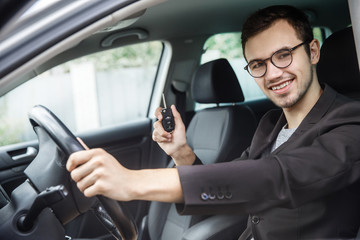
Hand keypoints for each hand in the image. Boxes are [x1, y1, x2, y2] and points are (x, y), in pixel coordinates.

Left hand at [66, 139, 183, 202]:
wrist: (131, 183)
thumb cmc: (117, 172)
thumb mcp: (105, 157)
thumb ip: (89, 151)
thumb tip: (78, 141)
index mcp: (97, 153)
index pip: (74, 157)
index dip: (70, 166)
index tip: (72, 169)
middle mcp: (98, 162)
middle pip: (74, 174)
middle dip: (80, 179)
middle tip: (90, 179)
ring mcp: (100, 174)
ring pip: (80, 185)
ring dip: (86, 187)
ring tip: (97, 183)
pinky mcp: (102, 186)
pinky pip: (87, 192)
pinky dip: (92, 193)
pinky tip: (100, 189)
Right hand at [153, 105, 194, 164]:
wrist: (178, 148)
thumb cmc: (180, 138)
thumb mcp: (181, 125)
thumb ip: (176, 115)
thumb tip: (173, 107)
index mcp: (168, 120)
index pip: (159, 112)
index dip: (157, 113)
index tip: (161, 117)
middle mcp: (162, 125)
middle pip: (156, 123)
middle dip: (163, 130)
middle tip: (169, 133)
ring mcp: (159, 131)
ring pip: (156, 131)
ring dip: (164, 136)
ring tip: (170, 138)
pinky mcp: (156, 137)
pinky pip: (155, 136)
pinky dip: (162, 139)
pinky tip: (166, 140)